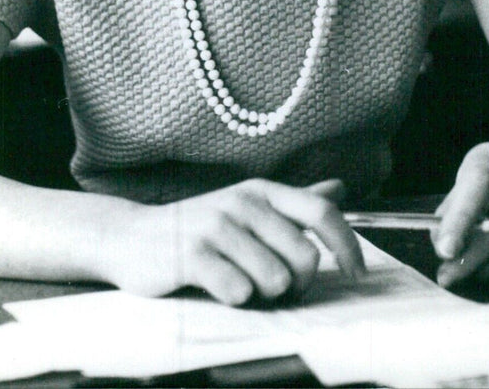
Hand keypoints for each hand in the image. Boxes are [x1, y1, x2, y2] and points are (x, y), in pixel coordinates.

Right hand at [102, 177, 364, 304]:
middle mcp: (243, 202)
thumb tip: (339, 188)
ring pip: (275, 280)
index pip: (322, 212)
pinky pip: (239, 292)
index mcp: (262, 191)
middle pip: (304, 257)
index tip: (357, 273)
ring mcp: (217, 226)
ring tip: (238, 283)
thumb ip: (295, 203)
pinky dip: (234, 299)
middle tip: (273, 287)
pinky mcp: (193, 254)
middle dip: (297, 285)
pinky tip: (217, 287)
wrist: (131, 237)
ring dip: (263, 296)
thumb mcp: (247, 208)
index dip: (348, 245)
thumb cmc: (198, 228)